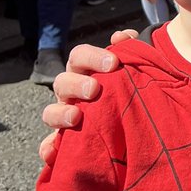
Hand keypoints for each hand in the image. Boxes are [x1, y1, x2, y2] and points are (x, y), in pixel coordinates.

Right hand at [38, 36, 136, 164]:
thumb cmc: (132, 89)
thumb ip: (132, 49)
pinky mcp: (66, 143)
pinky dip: (49, 148)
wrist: (142, 126)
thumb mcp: (135, 69)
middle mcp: (72, 93)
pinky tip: (53, 153)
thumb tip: (123, 36)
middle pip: (62, 82)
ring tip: (76, 116)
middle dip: (77, 84)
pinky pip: (49, 146)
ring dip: (61, 113)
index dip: (92, 57)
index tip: (113, 63)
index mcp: (86, 72)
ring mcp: (66, 117)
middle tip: (95, 89)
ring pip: (51, 112)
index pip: (79, 56)